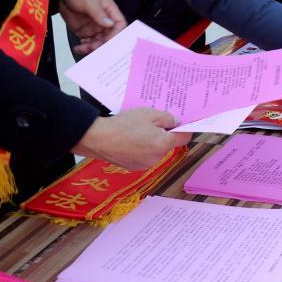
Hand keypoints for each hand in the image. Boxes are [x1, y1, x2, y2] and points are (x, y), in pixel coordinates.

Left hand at [59, 0, 126, 55]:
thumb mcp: (89, 1)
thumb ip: (98, 13)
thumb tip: (109, 23)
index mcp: (110, 12)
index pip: (119, 25)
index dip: (117, 34)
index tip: (108, 40)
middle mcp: (105, 22)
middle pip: (109, 37)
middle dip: (103, 44)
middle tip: (93, 47)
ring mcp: (95, 28)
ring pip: (99, 42)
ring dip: (92, 48)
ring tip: (82, 48)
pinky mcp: (85, 32)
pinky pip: (88, 43)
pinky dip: (84, 48)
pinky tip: (78, 48)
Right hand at [72, 108, 190, 170]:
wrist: (97, 138)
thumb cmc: (124, 124)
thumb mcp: (149, 114)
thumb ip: (168, 118)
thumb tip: (176, 123)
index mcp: (163, 144)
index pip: (184, 138)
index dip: (184, 129)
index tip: (181, 123)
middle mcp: (157, 158)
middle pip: (168, 144)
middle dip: (164, 134)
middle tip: (153, 123)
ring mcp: (144, 165)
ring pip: (156, 151)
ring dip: (152, 142)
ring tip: (138, 131)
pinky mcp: (133, 167)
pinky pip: (144, 156)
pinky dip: (141, 149)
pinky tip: (130, 140)